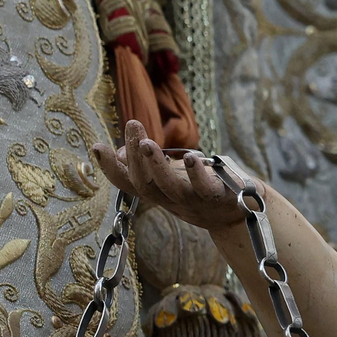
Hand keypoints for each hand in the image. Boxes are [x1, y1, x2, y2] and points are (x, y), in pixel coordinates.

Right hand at [90, 120, 247, 232]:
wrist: (240, 211)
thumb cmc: (200, 188)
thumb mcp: (172, 176)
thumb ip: (147, 163)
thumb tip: (121, 151)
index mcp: (158, 193)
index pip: (128, 184)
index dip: (110, 168)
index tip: (96, 146)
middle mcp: (171, 200)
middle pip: (145, 184)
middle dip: (135, 157)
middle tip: (133, 124)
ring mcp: (193, 201)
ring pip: (169, 188)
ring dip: (156, 165)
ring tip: (147, 143)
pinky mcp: (217, 198)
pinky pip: (204, 189)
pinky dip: (196, 174)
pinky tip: (190, 158)